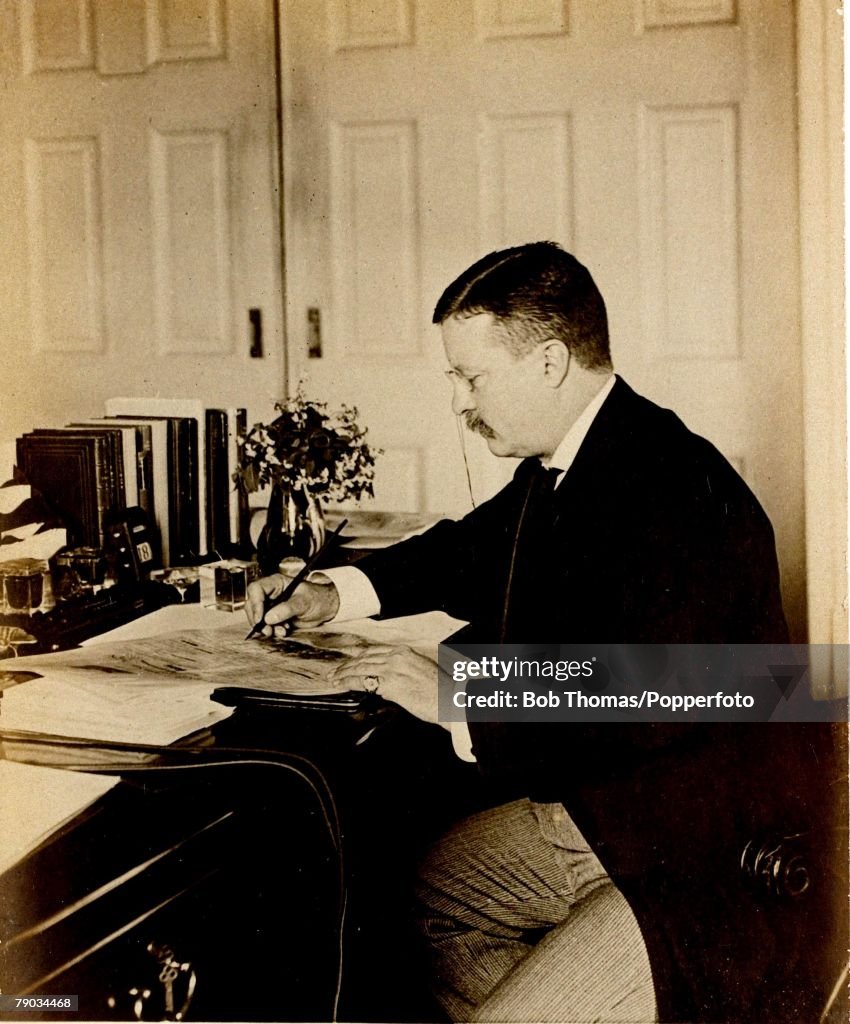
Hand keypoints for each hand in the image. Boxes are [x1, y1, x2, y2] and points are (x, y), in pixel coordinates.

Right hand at [245, 559, 339, 634]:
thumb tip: (269, 617)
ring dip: (266, 627)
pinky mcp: (275, 617)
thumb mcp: (303, 602)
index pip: (256, 590)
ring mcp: (272, 605)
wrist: (326, 608)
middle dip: (258, 620)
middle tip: (267, 630)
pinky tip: (284, 631)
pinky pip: (266, 624)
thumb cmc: (317, 598)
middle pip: (253, 604)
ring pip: (258, 617)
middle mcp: (271, 593)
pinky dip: (272, 630)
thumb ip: (287, 609)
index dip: (255, 604)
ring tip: (280, 631)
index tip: (260, 619)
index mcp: (276, 583)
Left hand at [330, 644, 444, 726]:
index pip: (374, 651)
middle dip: (348, 664)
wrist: (450, 701)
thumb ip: (403, 672)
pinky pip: (362, 680)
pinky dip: (348, 681)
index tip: (349, 660)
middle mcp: (397, 656)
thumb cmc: (440, 692)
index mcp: (405, 652)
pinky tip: (340, 684)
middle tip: (335, 670)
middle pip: (364, 658)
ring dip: (344, 673)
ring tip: (333, 678)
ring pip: (360, 667)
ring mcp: (392, 668)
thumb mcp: (421, 673)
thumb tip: (387, 684)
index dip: (359, 656)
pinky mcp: (389, 683)